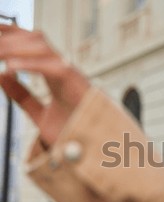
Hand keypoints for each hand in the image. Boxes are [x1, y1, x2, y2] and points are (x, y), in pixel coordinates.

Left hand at [0, 24, 90, 146]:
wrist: (97, 149)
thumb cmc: (75, 133)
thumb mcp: (41, 115)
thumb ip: (22, 97)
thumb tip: (2, 76)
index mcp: (55, 74)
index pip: (31, 44)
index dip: (11, 33)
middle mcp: (63, 70)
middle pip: (34, 40)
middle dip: (8, 38)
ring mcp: (71, 76)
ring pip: (41, 48)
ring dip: (14, 48)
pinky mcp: (78, 86)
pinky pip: (53, 68)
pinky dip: (30, 65)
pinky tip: (9, 68)